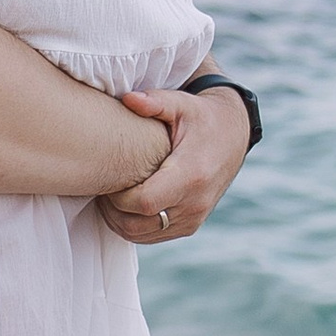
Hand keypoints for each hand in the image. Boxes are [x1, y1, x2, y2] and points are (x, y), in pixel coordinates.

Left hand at [101, 84, 250, 244]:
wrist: (232, 137)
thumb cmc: (201, 118)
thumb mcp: (181, 104)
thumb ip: (155, 101)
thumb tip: (128, 98)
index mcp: (191, 175)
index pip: (144, 202)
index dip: (118, 197)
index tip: (108, 178)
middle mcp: (195, 203)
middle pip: (139, 223)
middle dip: (113, 210)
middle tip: (102, 186)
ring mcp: (194, 218)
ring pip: (142, 234)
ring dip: (120, 220)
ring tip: (110, 194)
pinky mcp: (191, 225)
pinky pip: (153, 236)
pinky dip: (133, 226)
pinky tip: (125, 204)